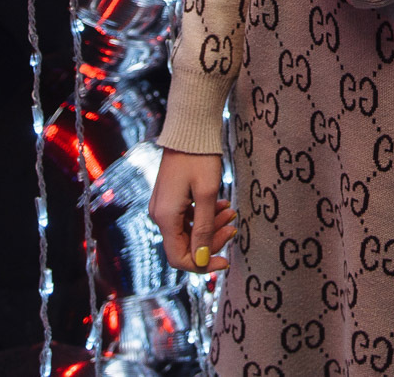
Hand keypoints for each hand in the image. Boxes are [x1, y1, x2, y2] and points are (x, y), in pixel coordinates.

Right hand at [149, 147, 238, 273]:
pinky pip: (188, 218)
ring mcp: (164, 206)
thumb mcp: (207, 194)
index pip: (180, 258)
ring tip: (231, 211)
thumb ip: (204, 229)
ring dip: (212, 227)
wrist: (190, 128)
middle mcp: (159, 215)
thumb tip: (201, 261)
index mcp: (165, 217)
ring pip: (189, 231)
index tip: (225, 260)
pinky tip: (222, 204)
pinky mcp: (170, 198)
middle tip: (233, 226)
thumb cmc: (200, 158)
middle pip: (186, 245)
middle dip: (212, 241)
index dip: (203, 264)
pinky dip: (206, 216)